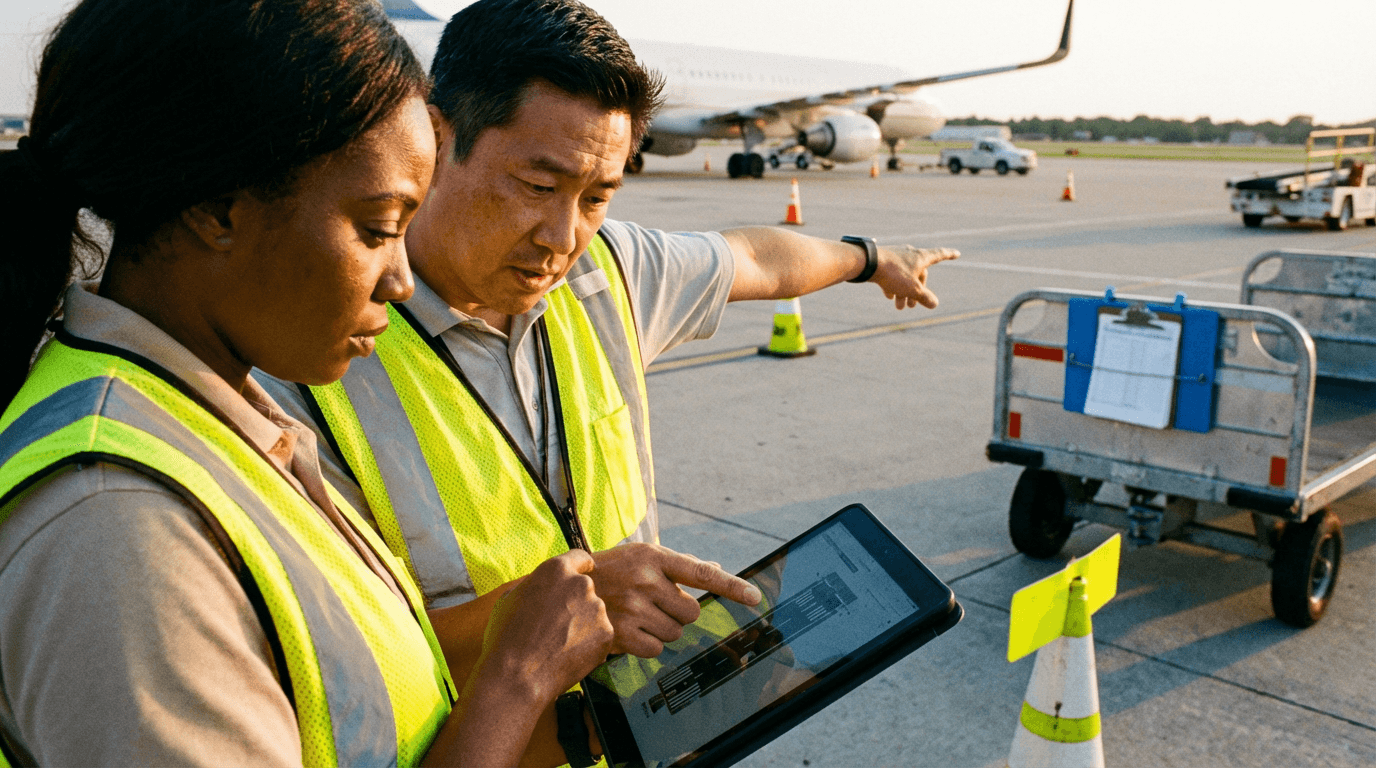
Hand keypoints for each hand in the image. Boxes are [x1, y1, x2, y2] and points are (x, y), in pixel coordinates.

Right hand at [478, 550, 613, 705]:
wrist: (517, 675)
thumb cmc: (506, 637)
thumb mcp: (511, 598)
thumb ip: (535, 585)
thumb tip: (542, 585)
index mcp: (556, 569)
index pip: (580, 558)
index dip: (580, 567)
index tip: (582, 573)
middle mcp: (581, 585)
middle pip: (586, 589)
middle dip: (577, 603)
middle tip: (558, 625)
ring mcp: (597, 609)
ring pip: (594, 613)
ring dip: (584, 624)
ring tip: (560, 643)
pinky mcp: (607, 633)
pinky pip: (601, 635)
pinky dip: (591, 644)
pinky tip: (569, 654)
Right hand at [590, 543, 762, 657]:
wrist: (562, 589)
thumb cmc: (608, 571)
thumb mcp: (639, 557)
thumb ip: (677, 565)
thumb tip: (715, 568)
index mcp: (653, 556)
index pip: (702, 573)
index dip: (731, 586)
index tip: (754, 597)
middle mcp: (645, 579)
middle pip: (691, 611)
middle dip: (678, 612)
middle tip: (654, 604)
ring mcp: (632, 606)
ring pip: (675, 632)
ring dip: (661, 628)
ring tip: (635, 614)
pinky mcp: (620, 633)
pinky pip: (656, 648)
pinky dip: (646, 644)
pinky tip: (628, 629)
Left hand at [871, 245, 958, 309]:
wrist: (867, 263)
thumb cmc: (893, 274)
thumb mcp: (912, 289)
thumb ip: (925, 297)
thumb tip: (934, 304)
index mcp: (921, 257)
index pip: (939, 255)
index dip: (949, 255)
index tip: (957, 253)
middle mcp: (909, 253)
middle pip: (919, 274)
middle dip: (916, 291)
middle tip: (912, 306)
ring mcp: (896, 256)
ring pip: (904, 276)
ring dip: (903, 291)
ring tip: (899, 306)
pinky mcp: (884, 260)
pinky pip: (893, 274)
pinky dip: (893, 285)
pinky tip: (888, 295)